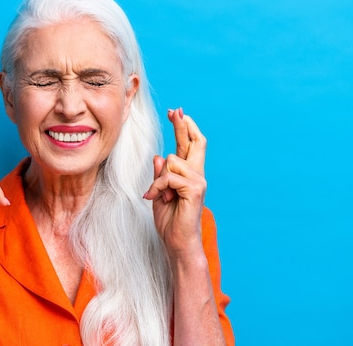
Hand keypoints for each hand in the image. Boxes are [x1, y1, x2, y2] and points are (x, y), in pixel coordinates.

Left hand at [143, 108, 206, 257]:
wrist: (178, 242)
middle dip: (182, 125)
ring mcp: (198, 181)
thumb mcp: (159, 193)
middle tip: (174, 110)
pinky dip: (157, 187)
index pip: (189, 145)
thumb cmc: (170, 221)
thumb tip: (159, 156)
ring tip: (156, 195)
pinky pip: (168, 176)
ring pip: (172, 160)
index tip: (176, 112)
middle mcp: (197, 174)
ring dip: (158, 178)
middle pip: (193, 142)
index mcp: (188, 174)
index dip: (184, 127)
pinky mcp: (195, 189)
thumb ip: (160, 175)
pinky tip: (154, 198)